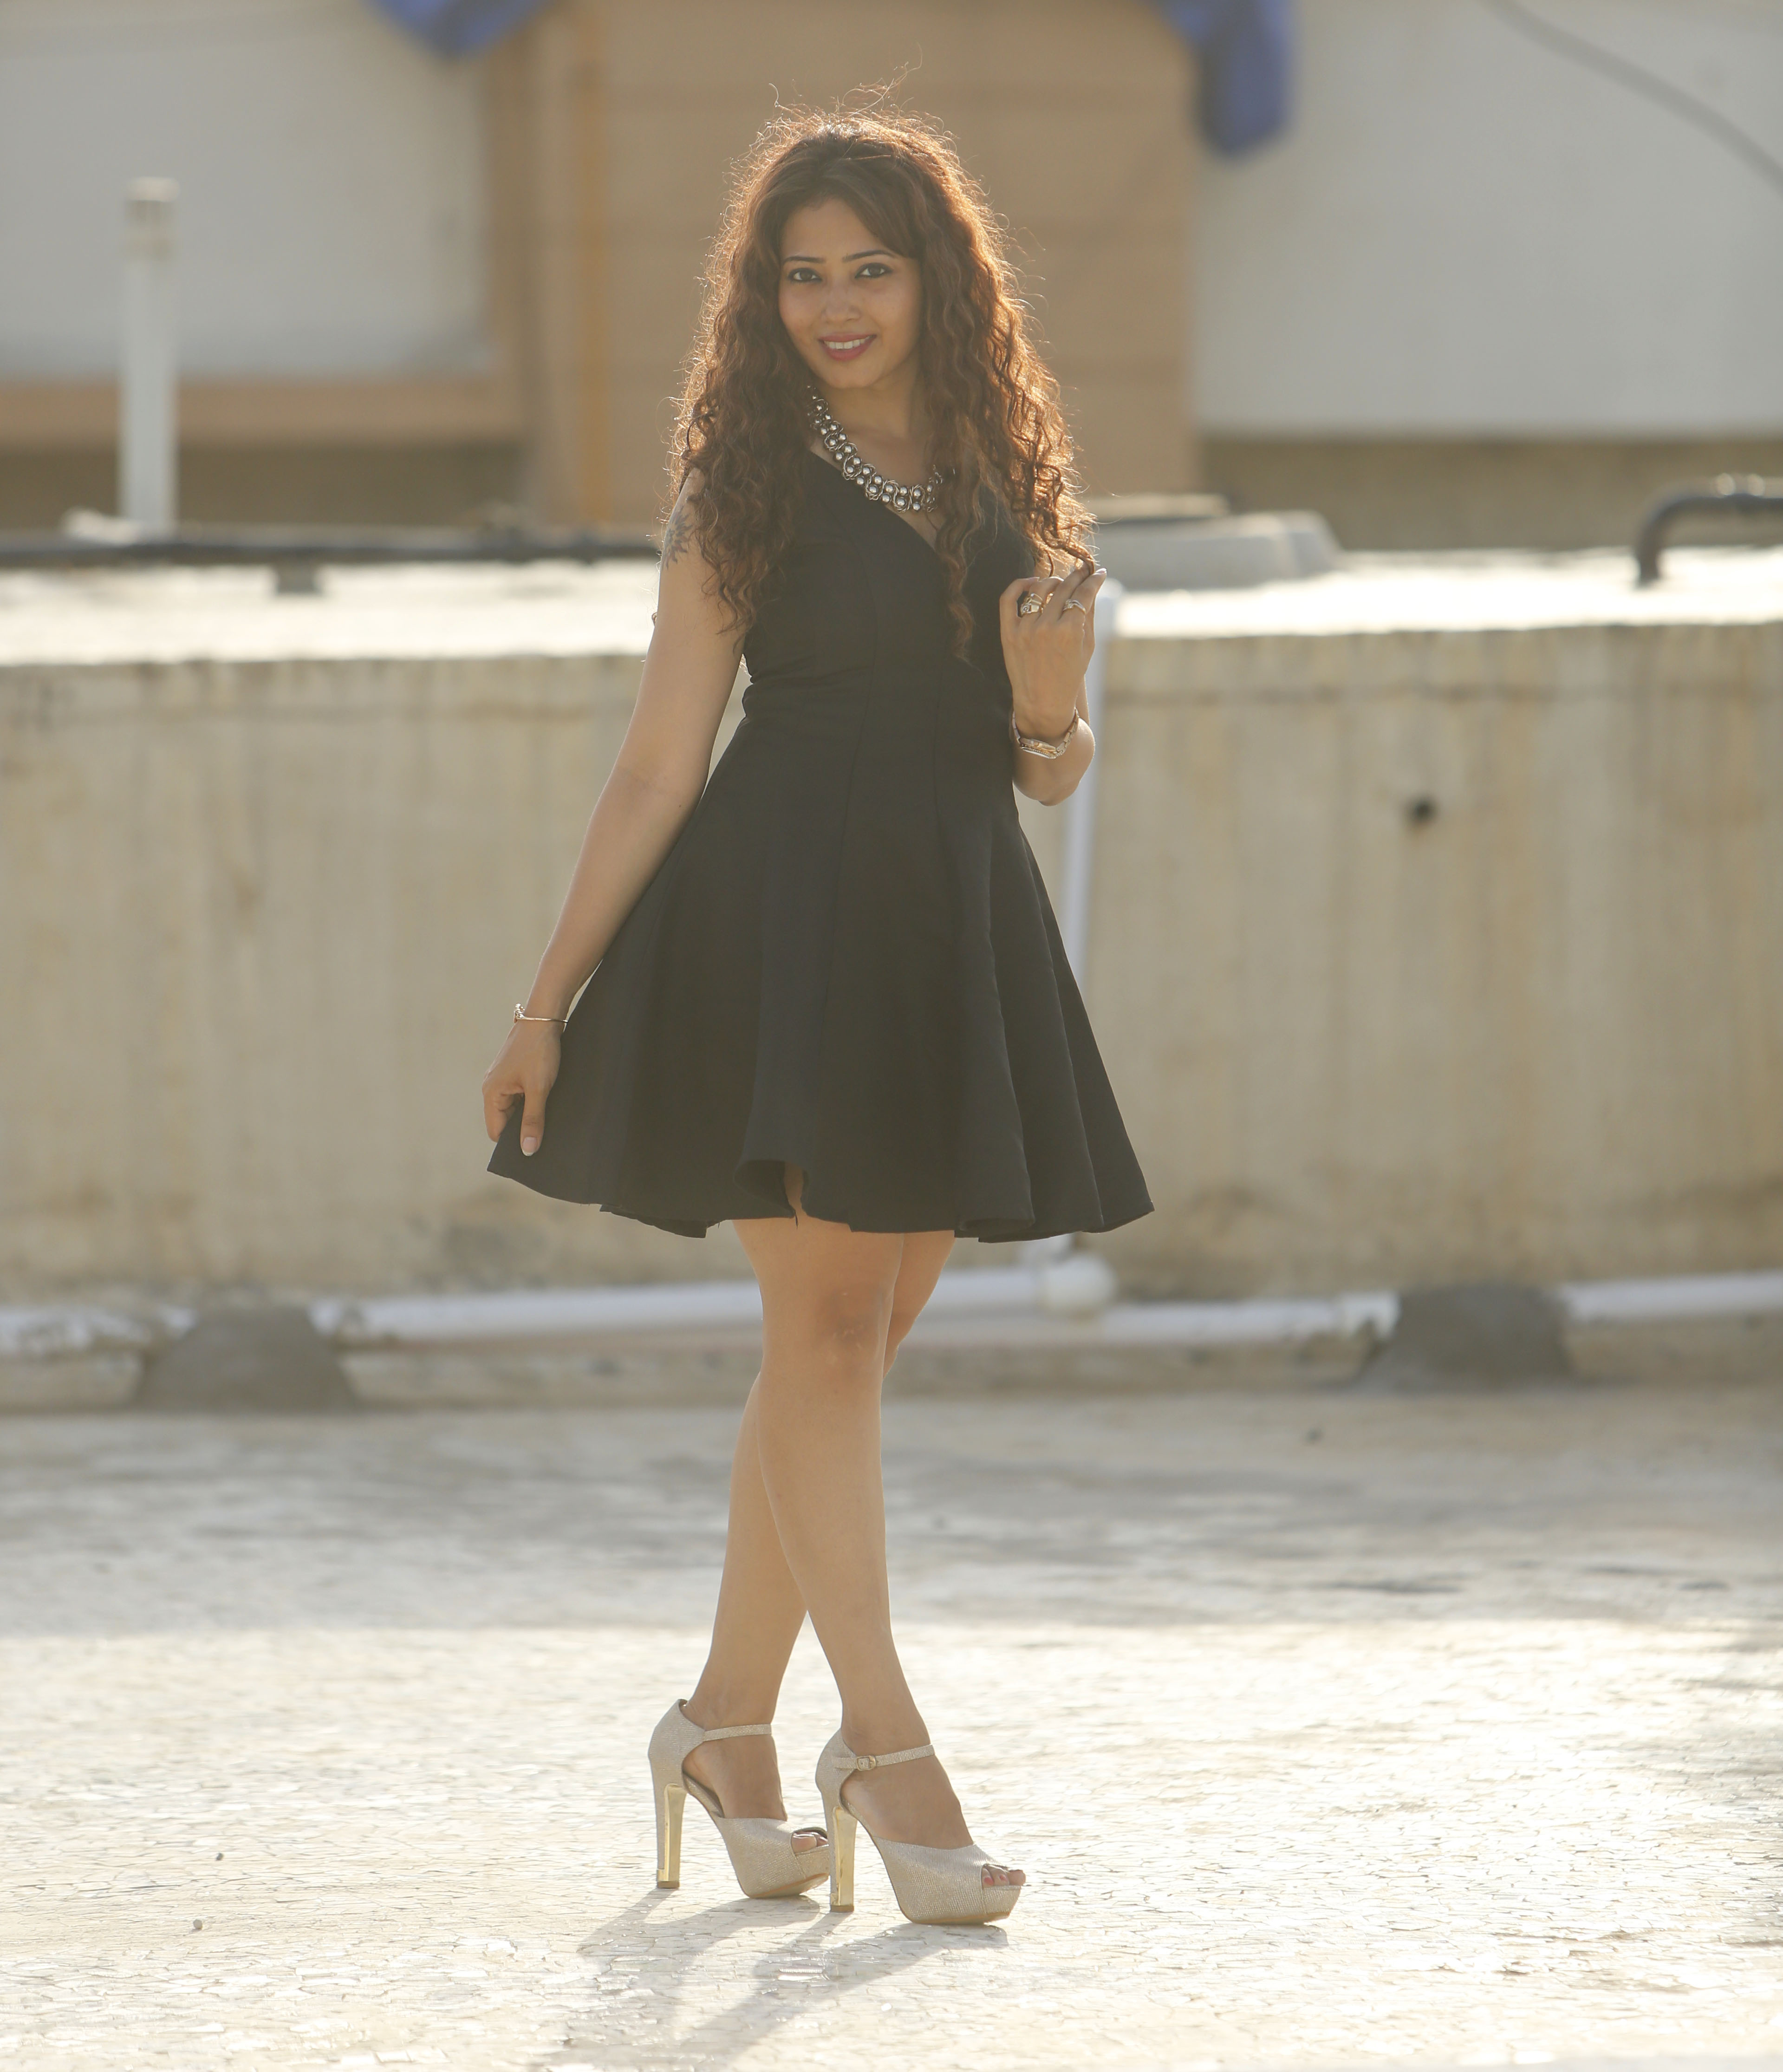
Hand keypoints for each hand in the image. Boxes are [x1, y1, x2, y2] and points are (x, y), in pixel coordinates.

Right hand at [482, 1020, 560, 1156]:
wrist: (544, 1017)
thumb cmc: (539, 1051)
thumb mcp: (539, 1089)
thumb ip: (533, 1120)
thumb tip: (527, 1151)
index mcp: (491, 1093)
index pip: (496, 1131)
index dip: (512, 1144)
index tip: (532, 1152)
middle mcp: (493, 1087)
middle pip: (505, 1121)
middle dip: (522, 1130)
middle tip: (544, 1138)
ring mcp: (504, 1080)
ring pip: (515, 1108)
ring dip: (530, 1115)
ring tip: (548, 1120)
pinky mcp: (515, 1073)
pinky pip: (521, 1095)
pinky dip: (532, 1102)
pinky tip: (548, 1103)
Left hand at [998, 561, 1105, 740]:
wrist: (1042, 703)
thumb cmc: (1069, 676)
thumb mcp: (1087, 647)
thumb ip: (1089, 615)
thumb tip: (1091, 586)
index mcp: (1070, 632)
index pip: (1084, 594)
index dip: (1093, 579)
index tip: (1098, 572)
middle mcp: (1047, 628)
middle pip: (1063, 588)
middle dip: (1076, 576)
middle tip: (1082, 571)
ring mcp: (1025, 629)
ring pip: (1039, 589)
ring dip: (1052, 580)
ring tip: (1059, 582)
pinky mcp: (1008, 633)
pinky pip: (1009, 599)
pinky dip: (1019, 585)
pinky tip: (1031, 582)